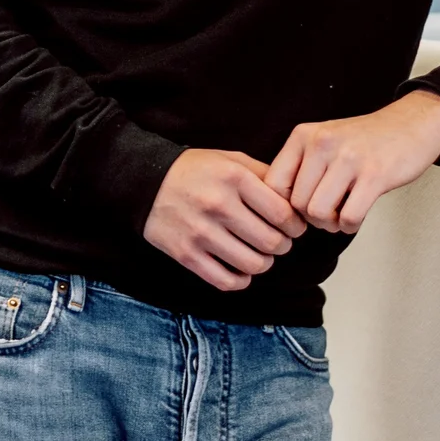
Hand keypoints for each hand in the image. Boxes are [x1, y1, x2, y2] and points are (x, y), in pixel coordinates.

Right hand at [143, 149, 306, 292]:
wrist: (144, 181)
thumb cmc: (194, 170)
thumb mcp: (230, 159)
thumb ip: (264, 175)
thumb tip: (295, 199)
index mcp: (233, 178)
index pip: (283, 213)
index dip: (295, 225)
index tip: (293, 226)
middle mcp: (218, 204)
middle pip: (271, 242)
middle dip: (282, 245)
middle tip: (278, 241)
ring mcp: (200, 232)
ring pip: (252, 264)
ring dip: (263, 263)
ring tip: (259, 254)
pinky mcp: (186, 254)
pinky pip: (226, 281)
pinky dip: (241, 280)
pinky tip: (240, 269)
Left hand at [266, 91, 439, 234]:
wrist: (410, 124)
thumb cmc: (363, 141)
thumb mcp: (323, 140)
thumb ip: (299, 167)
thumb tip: (274, 207)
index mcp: (304, 136)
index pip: (273, 185)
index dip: (283, 207)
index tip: (299, 211)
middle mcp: (322, 143)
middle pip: (297, 204)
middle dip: (311, 219)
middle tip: (328, 213)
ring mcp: (348, 158)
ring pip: (318, 213)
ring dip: (330, 225)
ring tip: (340, 214)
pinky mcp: (374, 175)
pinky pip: (348, 218)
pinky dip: (350, 226)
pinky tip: (356, 215)